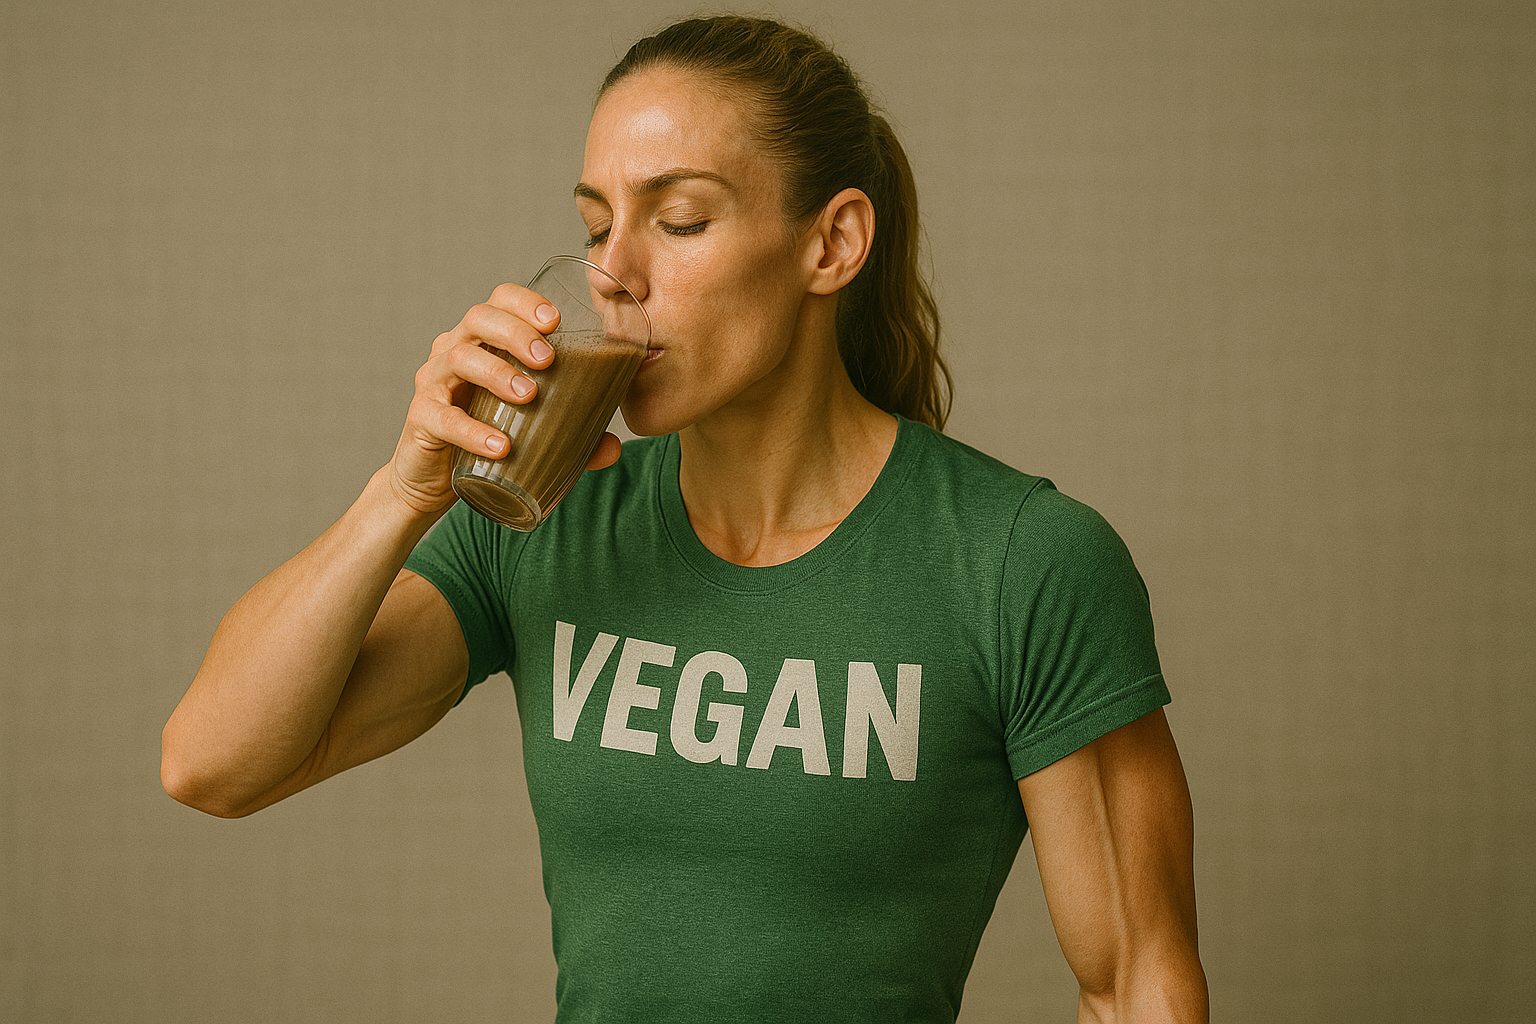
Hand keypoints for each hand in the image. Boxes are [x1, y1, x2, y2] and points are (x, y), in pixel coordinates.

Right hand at [385, 283, 621, 518]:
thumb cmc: (486, 437)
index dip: (524, 302)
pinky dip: (473, 431)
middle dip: (515, 332)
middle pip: (479, 319)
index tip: (555, 321)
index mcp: (483, 342)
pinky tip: (500, 446)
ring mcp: (434, 382)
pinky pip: (442, 417)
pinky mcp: (422, 419)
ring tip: (529, 396)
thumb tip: (614, 446)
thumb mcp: (532, 431)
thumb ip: (574, 437)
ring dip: (496, 373)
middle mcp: (454, 350)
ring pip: (458, 358)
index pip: (499, 301)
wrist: (435, 480)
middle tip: (547, 359)